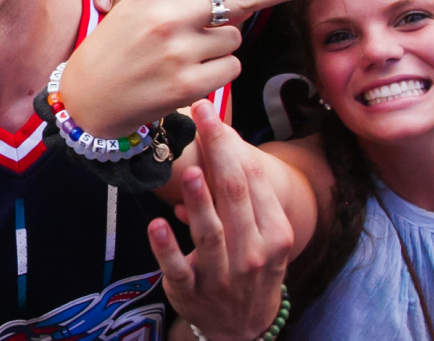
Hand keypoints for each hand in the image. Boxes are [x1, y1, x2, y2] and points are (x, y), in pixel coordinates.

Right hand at [62, 0, 329, 135]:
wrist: (86, 97)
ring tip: (183, 55)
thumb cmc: (115, 46)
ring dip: (222, 45)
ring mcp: (182, 50)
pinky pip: (230, 67)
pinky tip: (186, 77)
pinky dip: (217, 72)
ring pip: (235, 38)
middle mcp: (172, 14)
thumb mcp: (139, 6)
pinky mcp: (190, 83)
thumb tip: (236, 2)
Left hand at [149, 101, 292, 340]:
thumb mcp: (264, 235)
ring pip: (211, 233)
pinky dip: (167, 247)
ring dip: (200, 202)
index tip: (211, 113)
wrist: (242, 326)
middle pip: (235, 198)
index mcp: (274, 234)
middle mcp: (253, 254)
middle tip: (200, 117)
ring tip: (190, 172)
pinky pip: (177, 267)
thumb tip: (221, 139)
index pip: (253, 182)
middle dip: (218, 153)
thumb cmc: (252, 265)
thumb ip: (246, 194)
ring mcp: (221, 275)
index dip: (231, 145)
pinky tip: (158, 223)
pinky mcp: (190, 290)